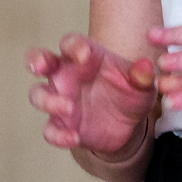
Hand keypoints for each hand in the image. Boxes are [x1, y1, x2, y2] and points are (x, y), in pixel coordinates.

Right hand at [26, 33, 158, 155]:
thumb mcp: (142, 84)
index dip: (74, 46)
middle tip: (41, 66)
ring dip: (48, 100)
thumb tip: (145, 67)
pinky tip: (75, 137)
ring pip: (38, 95)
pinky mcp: (63, 124)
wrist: (129, 125)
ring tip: (69, 108)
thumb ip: (142, 75)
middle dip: (37, 60)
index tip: (84, 55)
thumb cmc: (131, 92)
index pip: (70, 43)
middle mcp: (67, 75)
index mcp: (85, 57)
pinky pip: (50, 129)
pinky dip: (58, 134)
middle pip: (40, 60)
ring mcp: (61, 99)